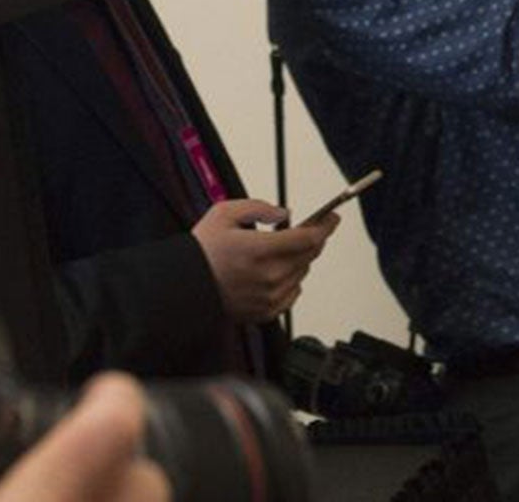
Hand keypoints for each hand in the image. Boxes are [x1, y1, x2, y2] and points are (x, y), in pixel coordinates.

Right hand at [192, 198, 338, 321]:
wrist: (187, 288)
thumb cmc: (202, 252)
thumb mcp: (224, 213)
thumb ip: (258, 208)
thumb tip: (284, 214)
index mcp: (260, 250)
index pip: (307, 238)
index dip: (324, 226)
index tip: (331, 218)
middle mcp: (270, 276)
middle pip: (309, 255)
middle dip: (315, 239)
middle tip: (313, 228)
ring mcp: (270, 296)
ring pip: (302, 273)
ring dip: (300, 258)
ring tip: (284, 248)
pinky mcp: (267, 311)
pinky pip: (293, 293)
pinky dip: (292, 279)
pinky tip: (278, 270)